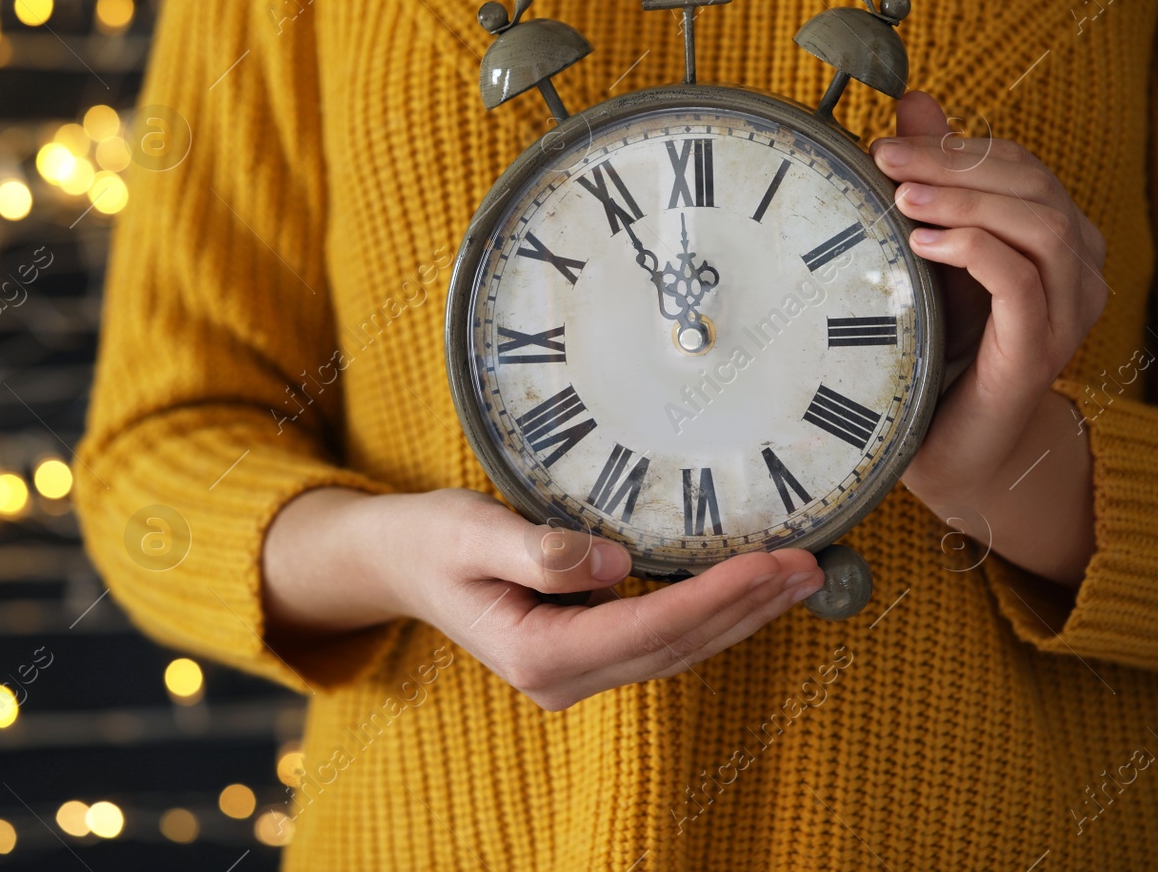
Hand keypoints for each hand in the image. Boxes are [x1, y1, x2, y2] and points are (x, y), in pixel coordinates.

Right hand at [264, 487, 823, 710]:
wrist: (398, 561)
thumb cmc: (428, 540)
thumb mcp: (467, 531)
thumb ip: (537, 548)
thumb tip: (614, 563)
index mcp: (536, 653)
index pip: (646, 629)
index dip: (714, 598)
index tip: (769, 563)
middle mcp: (562, 676)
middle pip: (676, 647)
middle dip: (746, 608)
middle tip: (809, 566)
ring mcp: (576, 670)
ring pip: (678, 650)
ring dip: (741, 615)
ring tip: (799, 576)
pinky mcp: (586, 650)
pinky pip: (662, 639)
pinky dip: (711, 614)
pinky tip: (747, 590)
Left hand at [869, 92, 1102, 583]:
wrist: (953, 447)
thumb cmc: (941, 347)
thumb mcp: (929, 254)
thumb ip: (931, 181)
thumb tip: (913, 102)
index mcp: (1055, 238)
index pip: (1017, 166)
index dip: (954, 145)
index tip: (886, 141)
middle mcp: (1077, 269)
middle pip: (1032, 185)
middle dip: (953, 163)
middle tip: (885, 158)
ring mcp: (1067, 310)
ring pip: (1041, 225)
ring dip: (965, 201)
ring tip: (900, 196)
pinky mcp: (1040, 348)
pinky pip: (1023, 281)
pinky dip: (975, 250)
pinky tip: (925, 241)